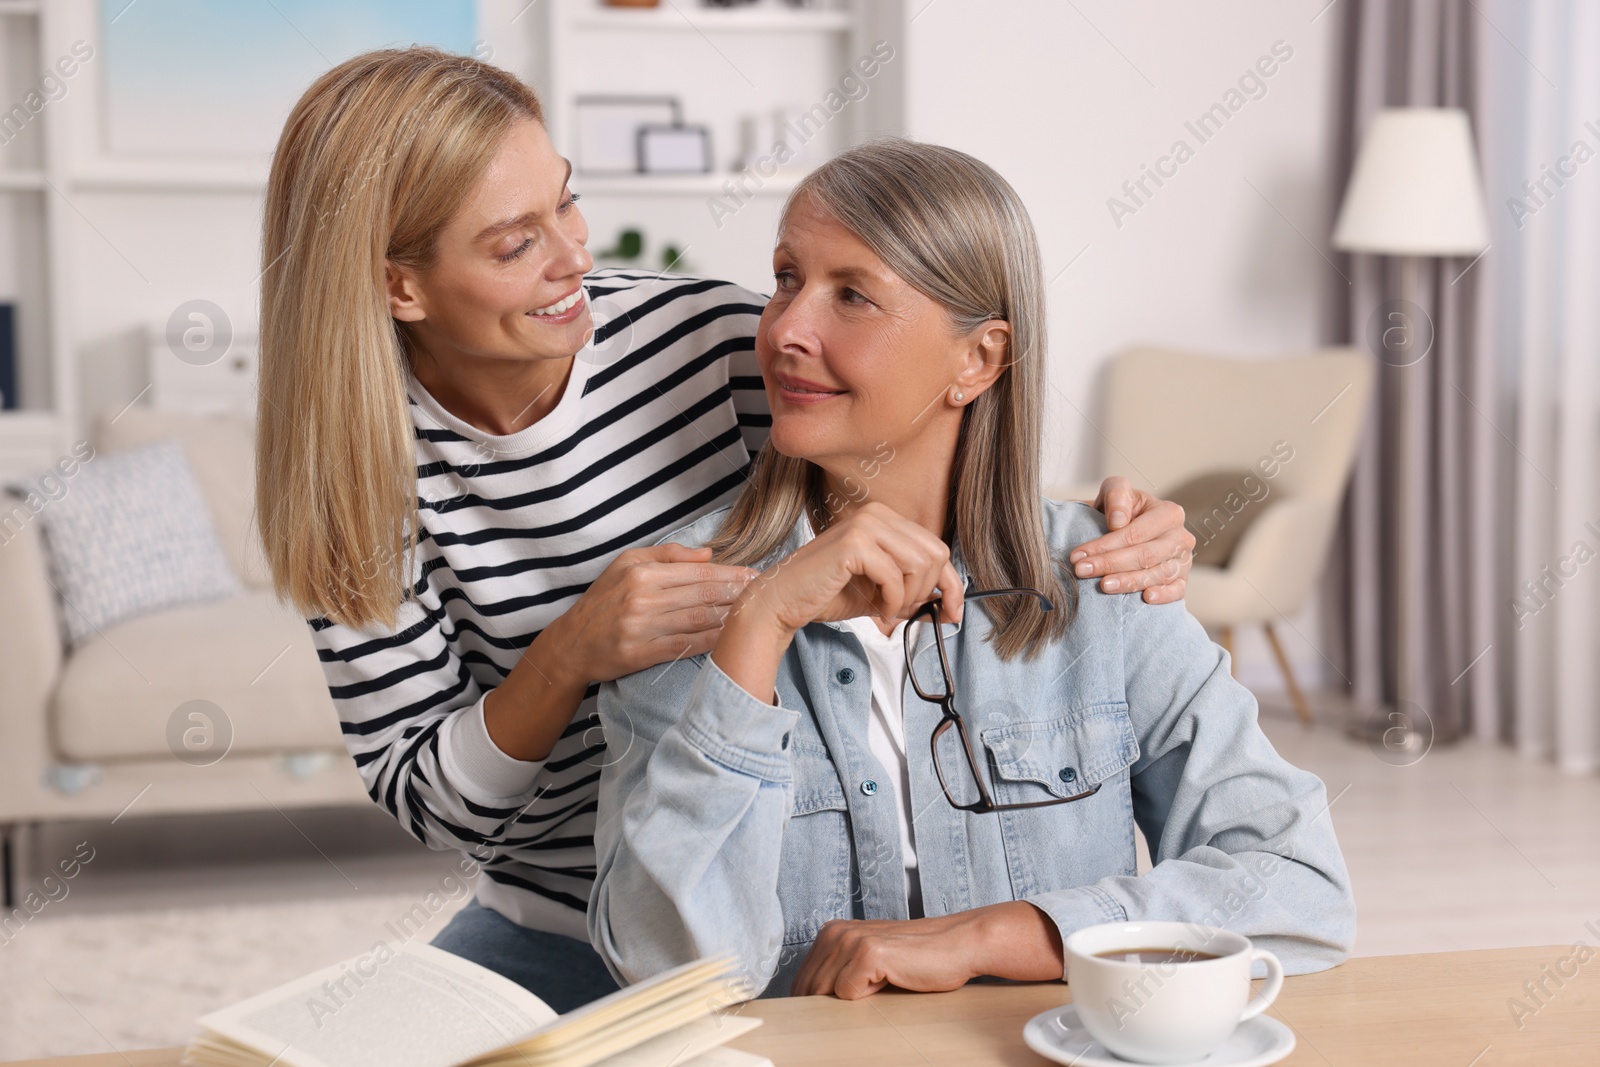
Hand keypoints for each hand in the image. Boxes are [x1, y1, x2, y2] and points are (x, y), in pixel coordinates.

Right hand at [547, 543, 758, 684]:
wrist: (572, 644)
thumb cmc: (603, 601)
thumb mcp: (625, 564)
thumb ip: (667, 555)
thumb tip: (708, 553)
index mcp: (641, 572)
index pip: (697, 571)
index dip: (730, 573)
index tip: (754, 574)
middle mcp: (642, 597)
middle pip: (703, 594)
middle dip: (738, 592)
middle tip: (765, 592)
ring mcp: (642, 627)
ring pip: (699, 619)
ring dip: (731, 616)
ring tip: (756, 612)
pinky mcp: (642, 654)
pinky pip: (686, 645)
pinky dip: (712, 641)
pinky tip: (732, 638)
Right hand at [728, 501, 964, 638]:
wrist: (782, 601)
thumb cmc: (826, 594)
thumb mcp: (881, 594)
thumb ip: (914, 593)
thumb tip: (952, 608)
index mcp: (883, 519)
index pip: (936, 547)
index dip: (951, 583)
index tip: (953, 611)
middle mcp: (876, 514)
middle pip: (935, 553)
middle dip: (928, 591)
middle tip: (906, 612)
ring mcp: (864, 525)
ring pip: (920, 563)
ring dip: (910, 597)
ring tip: (888, 610)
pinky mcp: (853, 543)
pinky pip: (895, 576)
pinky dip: (893, 601)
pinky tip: (878, 610)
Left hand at [790, 902, 1062, 999]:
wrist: (957, 945)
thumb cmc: (917, 960)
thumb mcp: (868, 962)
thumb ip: (840, 973)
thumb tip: (810, 1004)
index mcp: (831, 931)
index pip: (802, 979)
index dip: (813, 1002)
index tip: (825, 1015)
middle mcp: (835, 931)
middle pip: (810, 988)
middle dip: (826, 1007)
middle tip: (863, 1005)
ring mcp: (849, 940)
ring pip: (825, 993)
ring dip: (850, 1002)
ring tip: (881, 988)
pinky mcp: (867, 953)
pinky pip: (847, 993)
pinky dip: (866, 998)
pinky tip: (890, 981)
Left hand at [1071, 475, 1194, 603]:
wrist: (1128, 529)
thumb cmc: (1121, 511)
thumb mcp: (1116, 492)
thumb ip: (1116, 496)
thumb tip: (1117, 522)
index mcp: (1169, 513)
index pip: (1135, 533)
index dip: (1105, 545)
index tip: (1078, 555)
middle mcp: (1180, 537)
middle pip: (1146, 555)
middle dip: (1110, 564)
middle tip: (1082, 571)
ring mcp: (1184, 560)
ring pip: (1158, 574)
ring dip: (1129, 582)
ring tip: (1103, 586)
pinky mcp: (1182, 580)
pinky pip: (1177, 591)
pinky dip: (1163, 595)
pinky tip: (1146, 598)